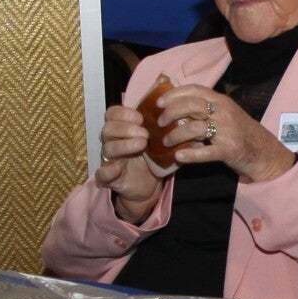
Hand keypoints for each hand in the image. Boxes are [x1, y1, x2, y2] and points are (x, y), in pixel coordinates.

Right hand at [94, 104, 163, 222]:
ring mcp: (111, 160)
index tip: (141, 117)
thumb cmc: (153, 159)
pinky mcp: (111, 178)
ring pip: (108, 148)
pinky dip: (107, 170)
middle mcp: (113, 142)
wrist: (147, 185)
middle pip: (108, 129)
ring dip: (123, 144)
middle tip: (145, 132)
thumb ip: (171, 132)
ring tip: (142, 144)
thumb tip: (194, 123)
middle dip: (125, 127)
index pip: (113, 114)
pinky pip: (102, 174)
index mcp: (123, 130)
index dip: (124, 113)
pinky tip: (118, 168)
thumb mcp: (161, 143)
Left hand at [156, 86, 296, 184]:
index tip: (159, 102)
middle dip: (170, 113)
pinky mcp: (229, 150)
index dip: (174, 94)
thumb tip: (177, 107)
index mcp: (222, 101)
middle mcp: (224, 113)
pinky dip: (190, 155)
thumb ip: (207, 109)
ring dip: (175, 135)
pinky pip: (206, 152)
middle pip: (191, 106)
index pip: (195, 90)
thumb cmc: (241, 133)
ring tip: (166, 141)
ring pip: (194, 128)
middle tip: (161, 122)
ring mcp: (227, 132)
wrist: (265, 153)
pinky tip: (179, 156)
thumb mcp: (226, 114)